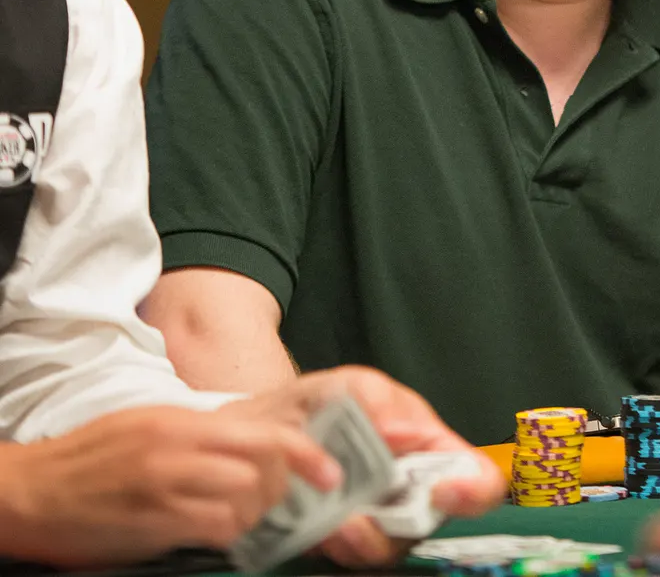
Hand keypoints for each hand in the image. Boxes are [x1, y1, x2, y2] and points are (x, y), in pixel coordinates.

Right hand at [0, 405, 339, 566]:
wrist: (28, 491)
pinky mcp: (153, 523)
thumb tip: (253, 445)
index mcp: (183, 422)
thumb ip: (202, 432)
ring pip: (246, 500)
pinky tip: (217, 533)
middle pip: (265, 466)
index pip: (266, 433)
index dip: (307, 454)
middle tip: (277, 499)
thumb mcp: (150, 425)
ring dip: (257, 514)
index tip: (331, 472)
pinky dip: (230, 535)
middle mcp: (179, 448)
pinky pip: (216, 529)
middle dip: (283, 487)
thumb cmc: (90, 460)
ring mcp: (166, 486)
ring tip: (242, 517)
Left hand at [223, 365, 505, 567]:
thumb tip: (399, 434)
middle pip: (433, 524)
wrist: (268, 427)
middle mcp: (411, 493)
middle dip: (407, 524)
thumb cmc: (327, 402)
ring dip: (365, 540)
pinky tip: (317, 528)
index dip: (475, 491)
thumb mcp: (354, 385)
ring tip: (339, 523)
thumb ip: (379, 400)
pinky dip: (332, 547)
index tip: (446, 490)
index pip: (479, 478)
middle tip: (374, 512)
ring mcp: (378, 521)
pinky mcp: (341, 542)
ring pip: (389, 548)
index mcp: (431, 451)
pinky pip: (347, 558)